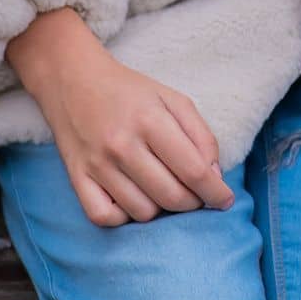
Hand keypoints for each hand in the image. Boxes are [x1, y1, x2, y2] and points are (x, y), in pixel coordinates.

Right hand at [5, 8, 232, 227]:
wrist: (74, 81)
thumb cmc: (130, 91)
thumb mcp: (172, 99)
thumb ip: (199, 134)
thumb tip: (214, 175)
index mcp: (151, 120)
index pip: (192, 170)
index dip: (214, 191)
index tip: (226, 201)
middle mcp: (123, 145)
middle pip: (170, 196)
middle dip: (193, 203)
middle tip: (197, 196)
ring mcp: (97, 165)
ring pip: (142, 212)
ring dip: (162, 209)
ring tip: (166, 191)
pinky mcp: (76, 179)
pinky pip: (105, 218)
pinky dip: (125, 217)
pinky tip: (134, 200)